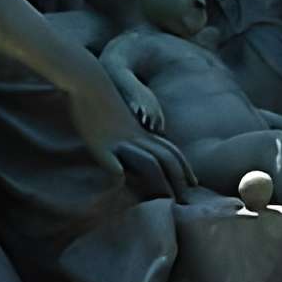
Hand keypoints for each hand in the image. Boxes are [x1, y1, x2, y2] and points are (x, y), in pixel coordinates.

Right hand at [64, 63, 189, 196]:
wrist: (87, 80)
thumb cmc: (99, 96)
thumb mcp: (119, 115)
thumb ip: (129, 131)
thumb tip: (132, 150)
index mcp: (141, 130)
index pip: (170, 150)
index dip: (184, 167)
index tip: (194, 183)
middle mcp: (135, 136)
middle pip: (165, 158)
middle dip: (179, 179)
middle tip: (188, 199)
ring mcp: (119, 141)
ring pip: (148, 161)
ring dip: (160, 182)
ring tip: (167, 201)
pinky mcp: (100, 144)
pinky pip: (113, 162)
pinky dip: (120, 174)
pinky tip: (124, 187)